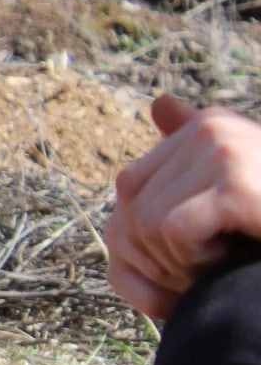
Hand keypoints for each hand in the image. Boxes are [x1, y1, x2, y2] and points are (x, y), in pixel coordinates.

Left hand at [106, 95, 260, 319]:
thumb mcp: (236, 185)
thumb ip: (195, 153)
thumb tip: (159, 102)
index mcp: (209, 124)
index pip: (128, 186)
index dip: (146, 233)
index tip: (193, 249)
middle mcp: (214, 128)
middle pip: (130, 206)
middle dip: (160, 251)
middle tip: (209, 263)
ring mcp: (225, 152)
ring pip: (145, 224)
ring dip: (180, 261)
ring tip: (226, 259)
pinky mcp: (236, 185)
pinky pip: (172, 232)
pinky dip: (194, 262)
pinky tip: (232, 262)